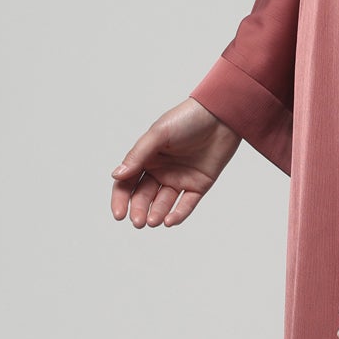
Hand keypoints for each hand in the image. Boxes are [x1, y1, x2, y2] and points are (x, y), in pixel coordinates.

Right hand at [110, 98, 239, 227]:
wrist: (221, 116)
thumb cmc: (187, 119)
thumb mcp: (158, 134)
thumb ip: (138, 155)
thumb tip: (117, 175)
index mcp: (146, 158)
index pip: (127, 183)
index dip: (121, 199)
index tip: (119, 214)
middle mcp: (161, 170)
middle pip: (144, 196)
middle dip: (139, 210)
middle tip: (138, 222)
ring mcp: (179, 179)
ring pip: (163, 203)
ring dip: (157, 214)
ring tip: (153, 221)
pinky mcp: (198, 185)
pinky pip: (186, 204)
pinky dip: (178, 214)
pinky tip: (170, 221)